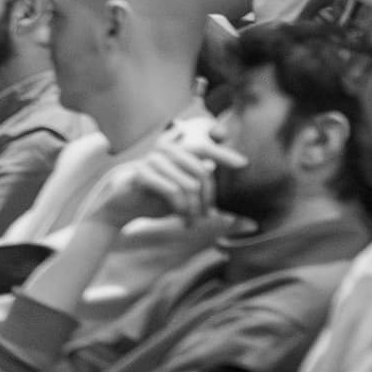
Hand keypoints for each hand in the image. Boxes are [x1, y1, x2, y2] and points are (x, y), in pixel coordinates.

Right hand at [86, 125, 234, 228]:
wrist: (120, 207)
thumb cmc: (155, 200)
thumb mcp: (185, 199)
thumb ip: (210, 201)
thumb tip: (250, 224)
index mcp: (175, 152)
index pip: (203, 148)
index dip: (223, 154)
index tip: (243, 164)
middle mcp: (164, 152)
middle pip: (201, 170)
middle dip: (208, 197)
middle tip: (205, 215)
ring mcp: (151, 161)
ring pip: (189, 183)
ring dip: (194, 207)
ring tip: (190, 220)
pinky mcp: (141, 174)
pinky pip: (172, 189)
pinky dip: (180, 207)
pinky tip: (179, 217)